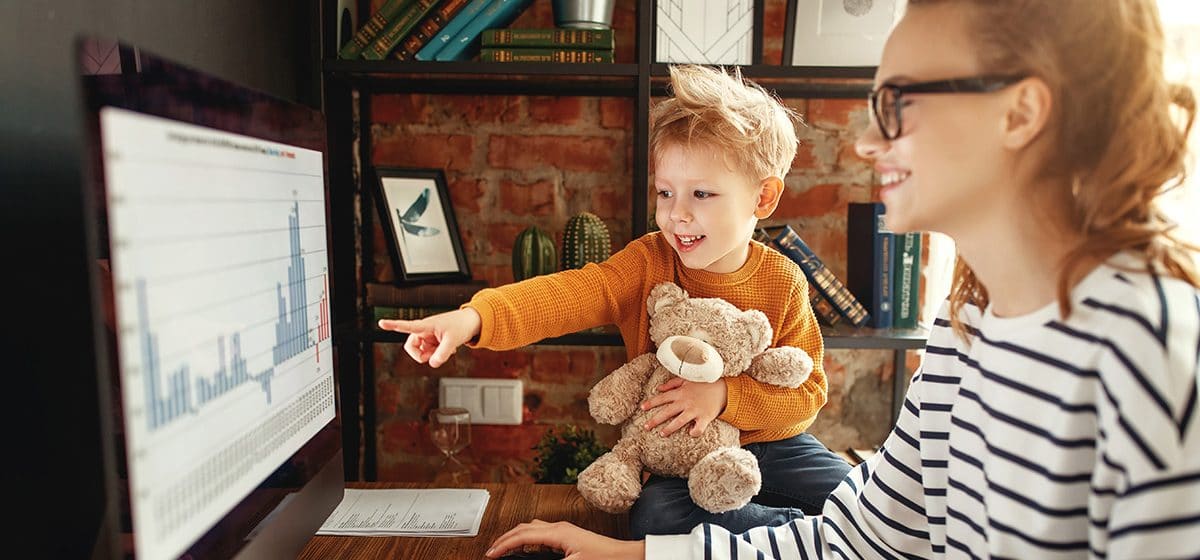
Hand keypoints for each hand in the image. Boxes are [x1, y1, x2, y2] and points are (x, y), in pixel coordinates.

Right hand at [377, 307, 480, 367]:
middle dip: (421, 355)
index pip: (407, 326)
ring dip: (432, 354)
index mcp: (426, 325)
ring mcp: (428, 336)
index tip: (381, 323)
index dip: (393, 325)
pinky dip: (437, 353)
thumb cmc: (461, 325)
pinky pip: (429, 352)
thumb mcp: (453, 341)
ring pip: (422, 352)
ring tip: (446, 347)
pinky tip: (448, 347)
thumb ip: (442, 354)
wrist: (471, 322)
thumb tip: (432, 364)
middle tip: (434, 356)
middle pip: (411, 347)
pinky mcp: (433, 341)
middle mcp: (424, 330)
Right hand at [485, 519, 644, 559]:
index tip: (490, 554)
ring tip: (505, 547)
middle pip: (524, 528)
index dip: (503, 545)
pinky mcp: (569, 535)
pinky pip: (541, 532)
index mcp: (557, 532)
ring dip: (516, 536)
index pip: (522, 536)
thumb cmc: (604, 559)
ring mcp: (564, 530)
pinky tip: (527, 548)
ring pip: (532, 528)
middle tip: (492, 550)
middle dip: (505, 538)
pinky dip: (528, 538)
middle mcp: (559, 527)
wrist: (625, 556)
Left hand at [640, 377, 726, 436]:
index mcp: (680, 393)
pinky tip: (690, 434)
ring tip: (662, 434)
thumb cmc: (703, 384)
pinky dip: (694, 432)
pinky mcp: (705, 417)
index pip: (662, 398)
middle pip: (667, 412)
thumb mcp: (687, 380)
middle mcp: (685, 402)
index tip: (642, 408)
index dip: (651, 403)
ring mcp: (695, 410)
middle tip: (646, 427)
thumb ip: (671, 384)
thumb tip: (658, 388)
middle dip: (655, 420)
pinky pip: (698, 428)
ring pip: (679, 421)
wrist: (723, 388)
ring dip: (669, 428)